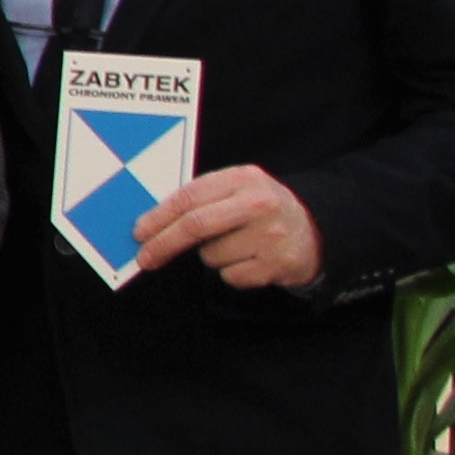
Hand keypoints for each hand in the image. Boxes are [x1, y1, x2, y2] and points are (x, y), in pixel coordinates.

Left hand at [137, 161, 324, 289]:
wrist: (315, 230)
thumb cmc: (260, 210)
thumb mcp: (236, 190)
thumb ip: (200, 199)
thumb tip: (149, 224)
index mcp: (243, 178)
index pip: (189, 197)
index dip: (158, 217)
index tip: (138, 232)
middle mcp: (259, 204)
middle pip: (195, 226)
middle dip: (162, 244)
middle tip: (144, 258)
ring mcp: (271, 235)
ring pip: (211, 255)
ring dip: (210, 256)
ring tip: (235, 245)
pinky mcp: (278, 264)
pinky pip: (231, 277)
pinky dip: (231, 273)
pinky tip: (250, 260)